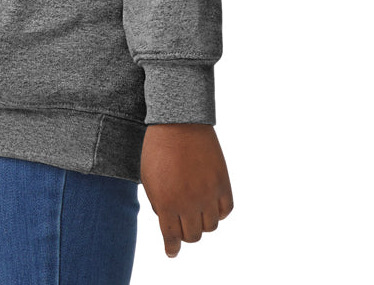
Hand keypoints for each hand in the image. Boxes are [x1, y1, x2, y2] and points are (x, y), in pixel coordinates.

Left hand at [140, 123, 232, 257]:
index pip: (171, 238)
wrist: (178, 122)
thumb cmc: (158, 148)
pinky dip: (218, 211)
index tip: (172, 251)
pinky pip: (225, 211)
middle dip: (186, 232)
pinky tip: (210, 203)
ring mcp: (208, 194)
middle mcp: (189, 203)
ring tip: (195, 209)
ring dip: (202, 222)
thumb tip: (167, 223)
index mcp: (166, 203)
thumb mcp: (148, 179)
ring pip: (210, 227)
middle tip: (182, 222)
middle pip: (193, 236)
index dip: (172, 248)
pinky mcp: (223, 183)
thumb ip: (158, 204)